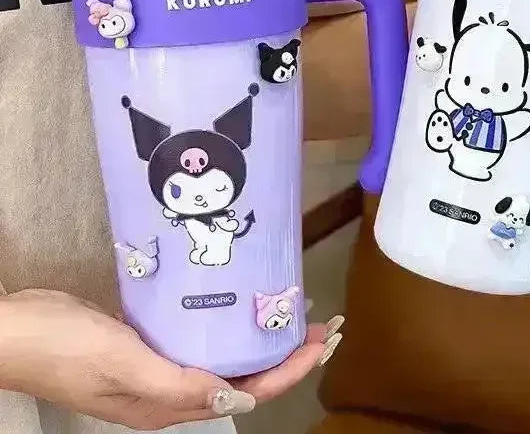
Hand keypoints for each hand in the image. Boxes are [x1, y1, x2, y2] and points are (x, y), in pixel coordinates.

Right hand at [0, 289, 337, 429]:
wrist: (16, 331)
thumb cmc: (67, 347)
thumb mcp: (123, 366)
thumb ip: (180, 385)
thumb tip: (240, 400)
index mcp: (173, 403)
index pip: (250, 391)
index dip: (291, 370)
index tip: (323, 341)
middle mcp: (174, 390)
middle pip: (247, 376)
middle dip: (289, 354)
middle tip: (323, 322)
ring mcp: (162, 366)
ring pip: (229, 357)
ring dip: (264, 339)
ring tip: (294, 311)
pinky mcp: (151, 341)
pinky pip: (204, 338)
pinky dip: (232, 324)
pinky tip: (242, 302)